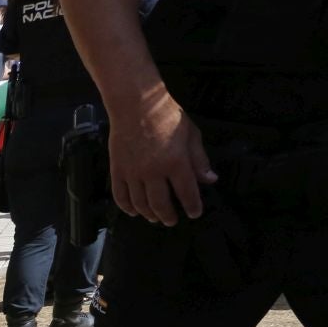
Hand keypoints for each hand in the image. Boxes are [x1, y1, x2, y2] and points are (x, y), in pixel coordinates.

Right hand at [109, 90, 215, 224]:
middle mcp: (154, 172)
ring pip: (140, 203)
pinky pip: (120, 195)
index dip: (192, 206)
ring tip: (154, 218)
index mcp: (176, 163)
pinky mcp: (117, 171)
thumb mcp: (191, 134)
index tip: (194, 214)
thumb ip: (199, 159)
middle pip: (161, 204)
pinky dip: (126, 207)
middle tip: (172, 221)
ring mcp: (133, 173)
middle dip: (168, 216)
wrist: (136, 105)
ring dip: (149, 214)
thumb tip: (210, 180)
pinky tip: (133, 211)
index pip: (186, 193)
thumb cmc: (167, 116)